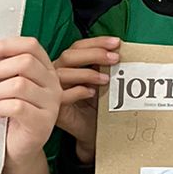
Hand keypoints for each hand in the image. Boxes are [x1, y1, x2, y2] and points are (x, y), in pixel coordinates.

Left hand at [0, 37, 61, 163]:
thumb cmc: (10, 115)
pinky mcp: (43, 123)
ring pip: (19, 84)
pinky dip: (1, 108)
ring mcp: (51, 104)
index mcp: (45, 70)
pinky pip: (17, 106)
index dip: (5, 46)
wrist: (17, 148)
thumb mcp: (9, 88)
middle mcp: (52, 84)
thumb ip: (5, 70)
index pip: (30, 46)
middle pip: (25, 62)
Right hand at [54, 37, 121, 161]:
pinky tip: (91, 93)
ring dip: (87, 73)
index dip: (97, 42)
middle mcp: (56, 74)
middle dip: (94, 54)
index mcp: (68, 64)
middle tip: (115, 58)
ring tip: (106, 79)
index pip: (78, 46)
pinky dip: (78, 91)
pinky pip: (61, 95)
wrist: (91, 131)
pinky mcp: (54, 107)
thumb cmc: (96, 106)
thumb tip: (120, 50)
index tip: (116, 43)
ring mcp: (52, 90)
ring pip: (63, 73)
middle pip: (69, 56)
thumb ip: (105, 67)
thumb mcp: (102, 82)